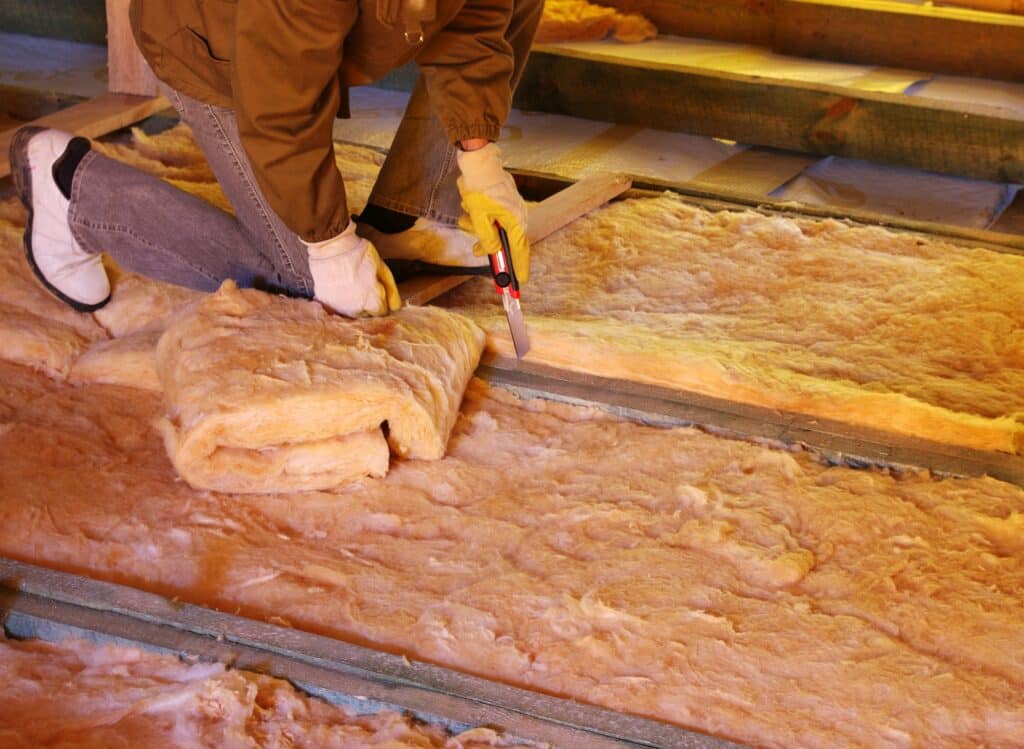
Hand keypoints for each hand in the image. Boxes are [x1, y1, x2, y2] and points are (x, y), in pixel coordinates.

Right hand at [304, 222, 400, 316]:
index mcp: (371, 301)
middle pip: (366, 314)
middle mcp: (355, 309)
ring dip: (354, 303)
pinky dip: (339, 300)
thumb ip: (391, 290)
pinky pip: (336, 307)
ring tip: (352, 284)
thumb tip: (396, 307)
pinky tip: (340, 286)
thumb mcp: (381, 268)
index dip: (382, 300)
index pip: (381, 312)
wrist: (331, 245)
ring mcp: (338, 307)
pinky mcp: (325, 302)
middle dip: (368, 304)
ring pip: (351, 313)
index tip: (377, 289)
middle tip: (363, 284)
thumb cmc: (359, 254)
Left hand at [456, 143, 529, 283]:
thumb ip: (486, 239)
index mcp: (516, 222)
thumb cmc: (481, 188)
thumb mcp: (480, 218)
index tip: (519, 281)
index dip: (520, 267)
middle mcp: (517, 216)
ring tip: (467, 217)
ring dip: (478, 227)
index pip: (521, 251)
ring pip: (494, 229)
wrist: (479, 161)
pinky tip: (470, 207)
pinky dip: (479, 217)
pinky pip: (491, 217)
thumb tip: (492, 252)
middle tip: (477, 249)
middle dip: (487, 243)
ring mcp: (510, 209)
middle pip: (504, 241)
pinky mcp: (501, 202)